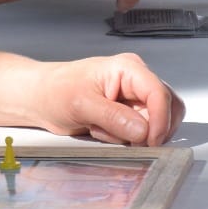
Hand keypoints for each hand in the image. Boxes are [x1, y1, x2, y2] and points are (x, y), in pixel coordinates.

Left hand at [26, 52, 184, 145]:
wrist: (41, 98)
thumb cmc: (55, 91)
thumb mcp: (81, 104)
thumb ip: (113, 117)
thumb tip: (143, 130)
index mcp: (127, 68)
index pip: (159, 93)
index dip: (160, 119)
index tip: (150, 141)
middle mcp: (137, 80)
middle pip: (166, 110)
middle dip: (146, 129)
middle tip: (120, 137)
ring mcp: (135, 98)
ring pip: (155, 124)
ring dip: (131, 135)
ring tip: (101, 128)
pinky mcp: (131, 114)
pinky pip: (142, 133)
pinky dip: (125, 138)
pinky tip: (101, 130)